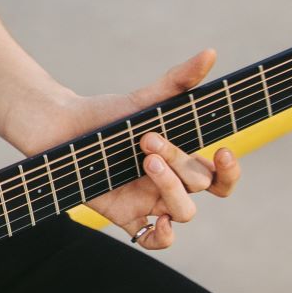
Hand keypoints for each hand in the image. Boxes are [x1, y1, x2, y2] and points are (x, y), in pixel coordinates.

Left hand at [35, 47, 242, 249]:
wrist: (61, 128)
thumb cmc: (105, 115)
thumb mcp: (143, 99)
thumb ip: (178, 81)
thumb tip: (209, 53)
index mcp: (181, 160)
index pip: (220, 176)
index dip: (231, 171)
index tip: (224, 151)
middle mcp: (170, 184)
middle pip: (198, 185)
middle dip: (179, 162)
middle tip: (147, 140)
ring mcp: (149, 202)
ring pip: (183, 212)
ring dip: (172, 190)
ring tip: (146, 163)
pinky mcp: (125, 216)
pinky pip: (152, 239)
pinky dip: (163, 238)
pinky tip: (161, 224)